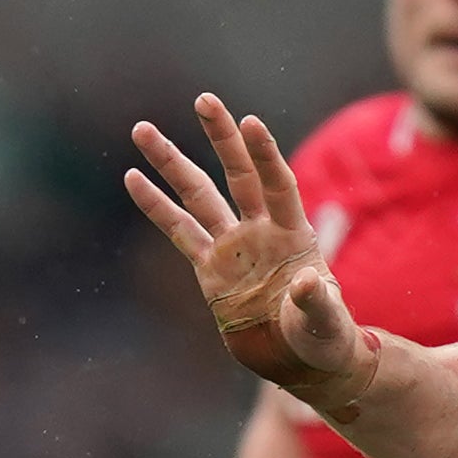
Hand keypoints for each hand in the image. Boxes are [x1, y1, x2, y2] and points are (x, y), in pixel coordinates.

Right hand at [126, 94, 369, 406]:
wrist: (300, 358)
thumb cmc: (322, 337)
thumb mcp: (325, 322)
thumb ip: (317, 301)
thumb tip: (307, 282)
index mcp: (294, 234)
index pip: (276, 184)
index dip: (265, 154)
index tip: (250, 122)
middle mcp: (261, 230)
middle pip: (237, 173)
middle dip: (221, 137)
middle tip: (204, 99)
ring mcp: (232, 245)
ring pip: (197, 194)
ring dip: (172, 161)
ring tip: (143, 129)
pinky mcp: (209, 267)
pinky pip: (178, 231)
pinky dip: (155, 205)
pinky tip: (132, 177)